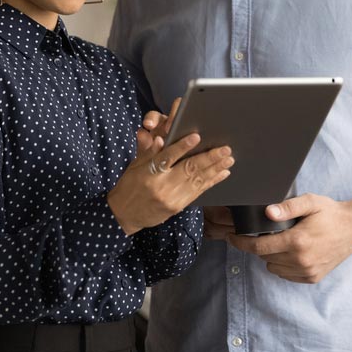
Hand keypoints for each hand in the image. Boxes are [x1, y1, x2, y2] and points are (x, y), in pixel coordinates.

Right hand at [108, 100, 233, 235]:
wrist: (124, 215)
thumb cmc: (129, 185)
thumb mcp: (135, 166)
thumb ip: (149, 152)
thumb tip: (161, 138)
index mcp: (148, 173)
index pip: (167, 157)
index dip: (182, 146)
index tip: (196, 136)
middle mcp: (161, 186)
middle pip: (188, 169)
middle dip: (209, 158)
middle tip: (225, 149)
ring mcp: (171, 199)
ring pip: (197, 181)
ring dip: (215, 169)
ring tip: (228, 160)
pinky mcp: (177, 207)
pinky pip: (197, 192)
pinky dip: (211, 182)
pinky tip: (221, 174)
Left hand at [226, 194, 351, 283]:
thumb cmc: (330, 213)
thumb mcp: (309, 202)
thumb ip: (287, 207)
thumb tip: (266, 212)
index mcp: (297, 241)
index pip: (258, 247)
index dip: (241, 242)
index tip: (231, 237)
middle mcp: (301, 260)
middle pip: (264, 256)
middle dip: (261, 244)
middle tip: (270, 232)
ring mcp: (307, 271)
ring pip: (273, 267)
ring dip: (272, 255)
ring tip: (284, 241)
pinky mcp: (312, 278)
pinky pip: (286, 274)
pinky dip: (284, 264)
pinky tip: (293, 251)